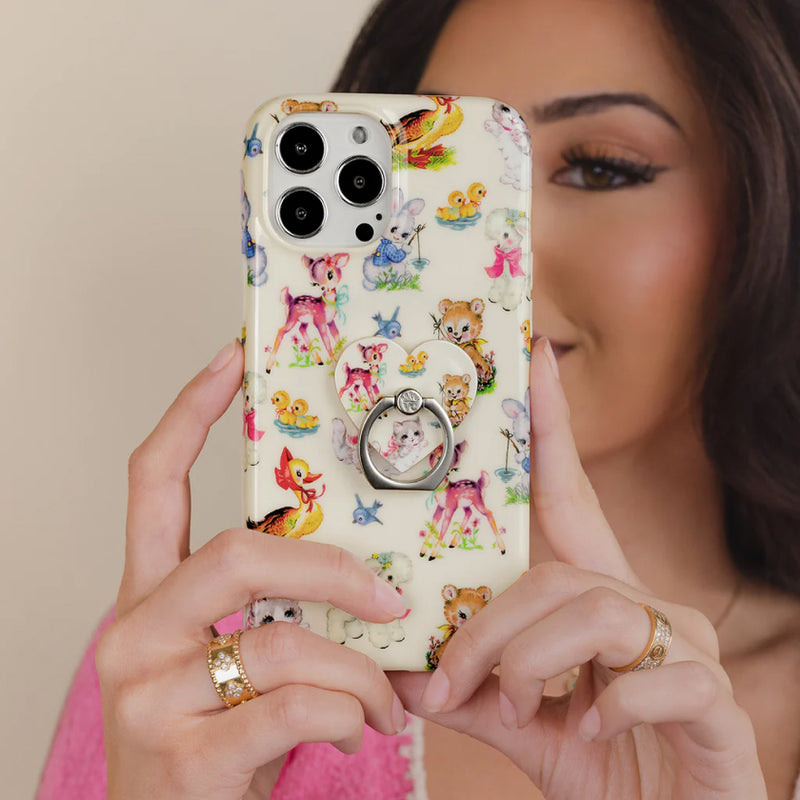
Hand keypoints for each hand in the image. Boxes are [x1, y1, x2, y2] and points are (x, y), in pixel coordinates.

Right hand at [96, 341, 408, 799]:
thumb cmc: (219, 743)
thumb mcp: (231, 665)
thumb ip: (271, 610)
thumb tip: (363, 567)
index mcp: (148, 598)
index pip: (150, 482)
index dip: (188, 413)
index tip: (233, 359)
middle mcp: (133, 634)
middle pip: (237, 554)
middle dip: (331, 570)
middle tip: (391, 597)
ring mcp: (149, 696)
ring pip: (286, 643)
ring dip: (362, 673)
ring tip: (391, 703)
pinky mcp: (185, 757)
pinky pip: (298, 708)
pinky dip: (351, 717)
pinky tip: (363, 735)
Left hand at [389, 337, 766, 798]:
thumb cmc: (601, 761)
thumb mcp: (523, 721)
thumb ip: (472, 691)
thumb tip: (404, 673)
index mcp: (594, 594)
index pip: (568, 491)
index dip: (551, 425)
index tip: (534, 357)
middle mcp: (645, 602)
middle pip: (554, 573)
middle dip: (489, 628)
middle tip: (447, 683)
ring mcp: (684, 646)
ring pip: (595, 611)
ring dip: (532, 663)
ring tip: (515, 709)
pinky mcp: (714, 699)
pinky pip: (655, 676)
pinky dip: (607, 707)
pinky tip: (589, 730)